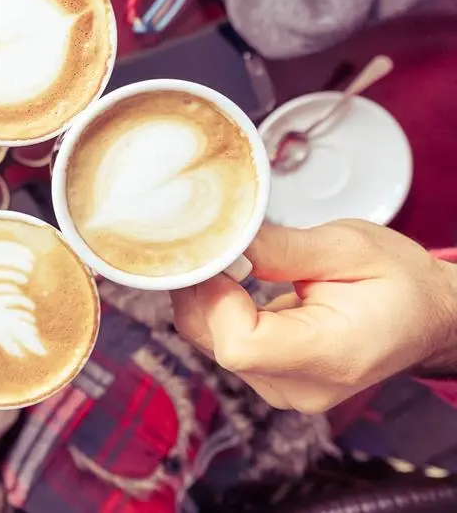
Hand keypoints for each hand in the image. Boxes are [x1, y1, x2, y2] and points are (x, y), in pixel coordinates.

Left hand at [171, 220, 456, 413]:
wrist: (426, 316)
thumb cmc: (400, 282)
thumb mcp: (350, 247)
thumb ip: (282, 247)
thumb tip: (224, 240)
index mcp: (332, 357)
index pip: (240, 346)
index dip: (216, 299)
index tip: (222, 257)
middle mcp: (301, 387)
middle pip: (216, 344)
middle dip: (205, 290)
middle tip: (218, 246)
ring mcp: (282, 390)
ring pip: (209, 343)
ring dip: (208, 298)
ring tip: (233, 261)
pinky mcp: (269, 381)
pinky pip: (220, 345)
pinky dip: (218, 310)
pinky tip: (234, 283)